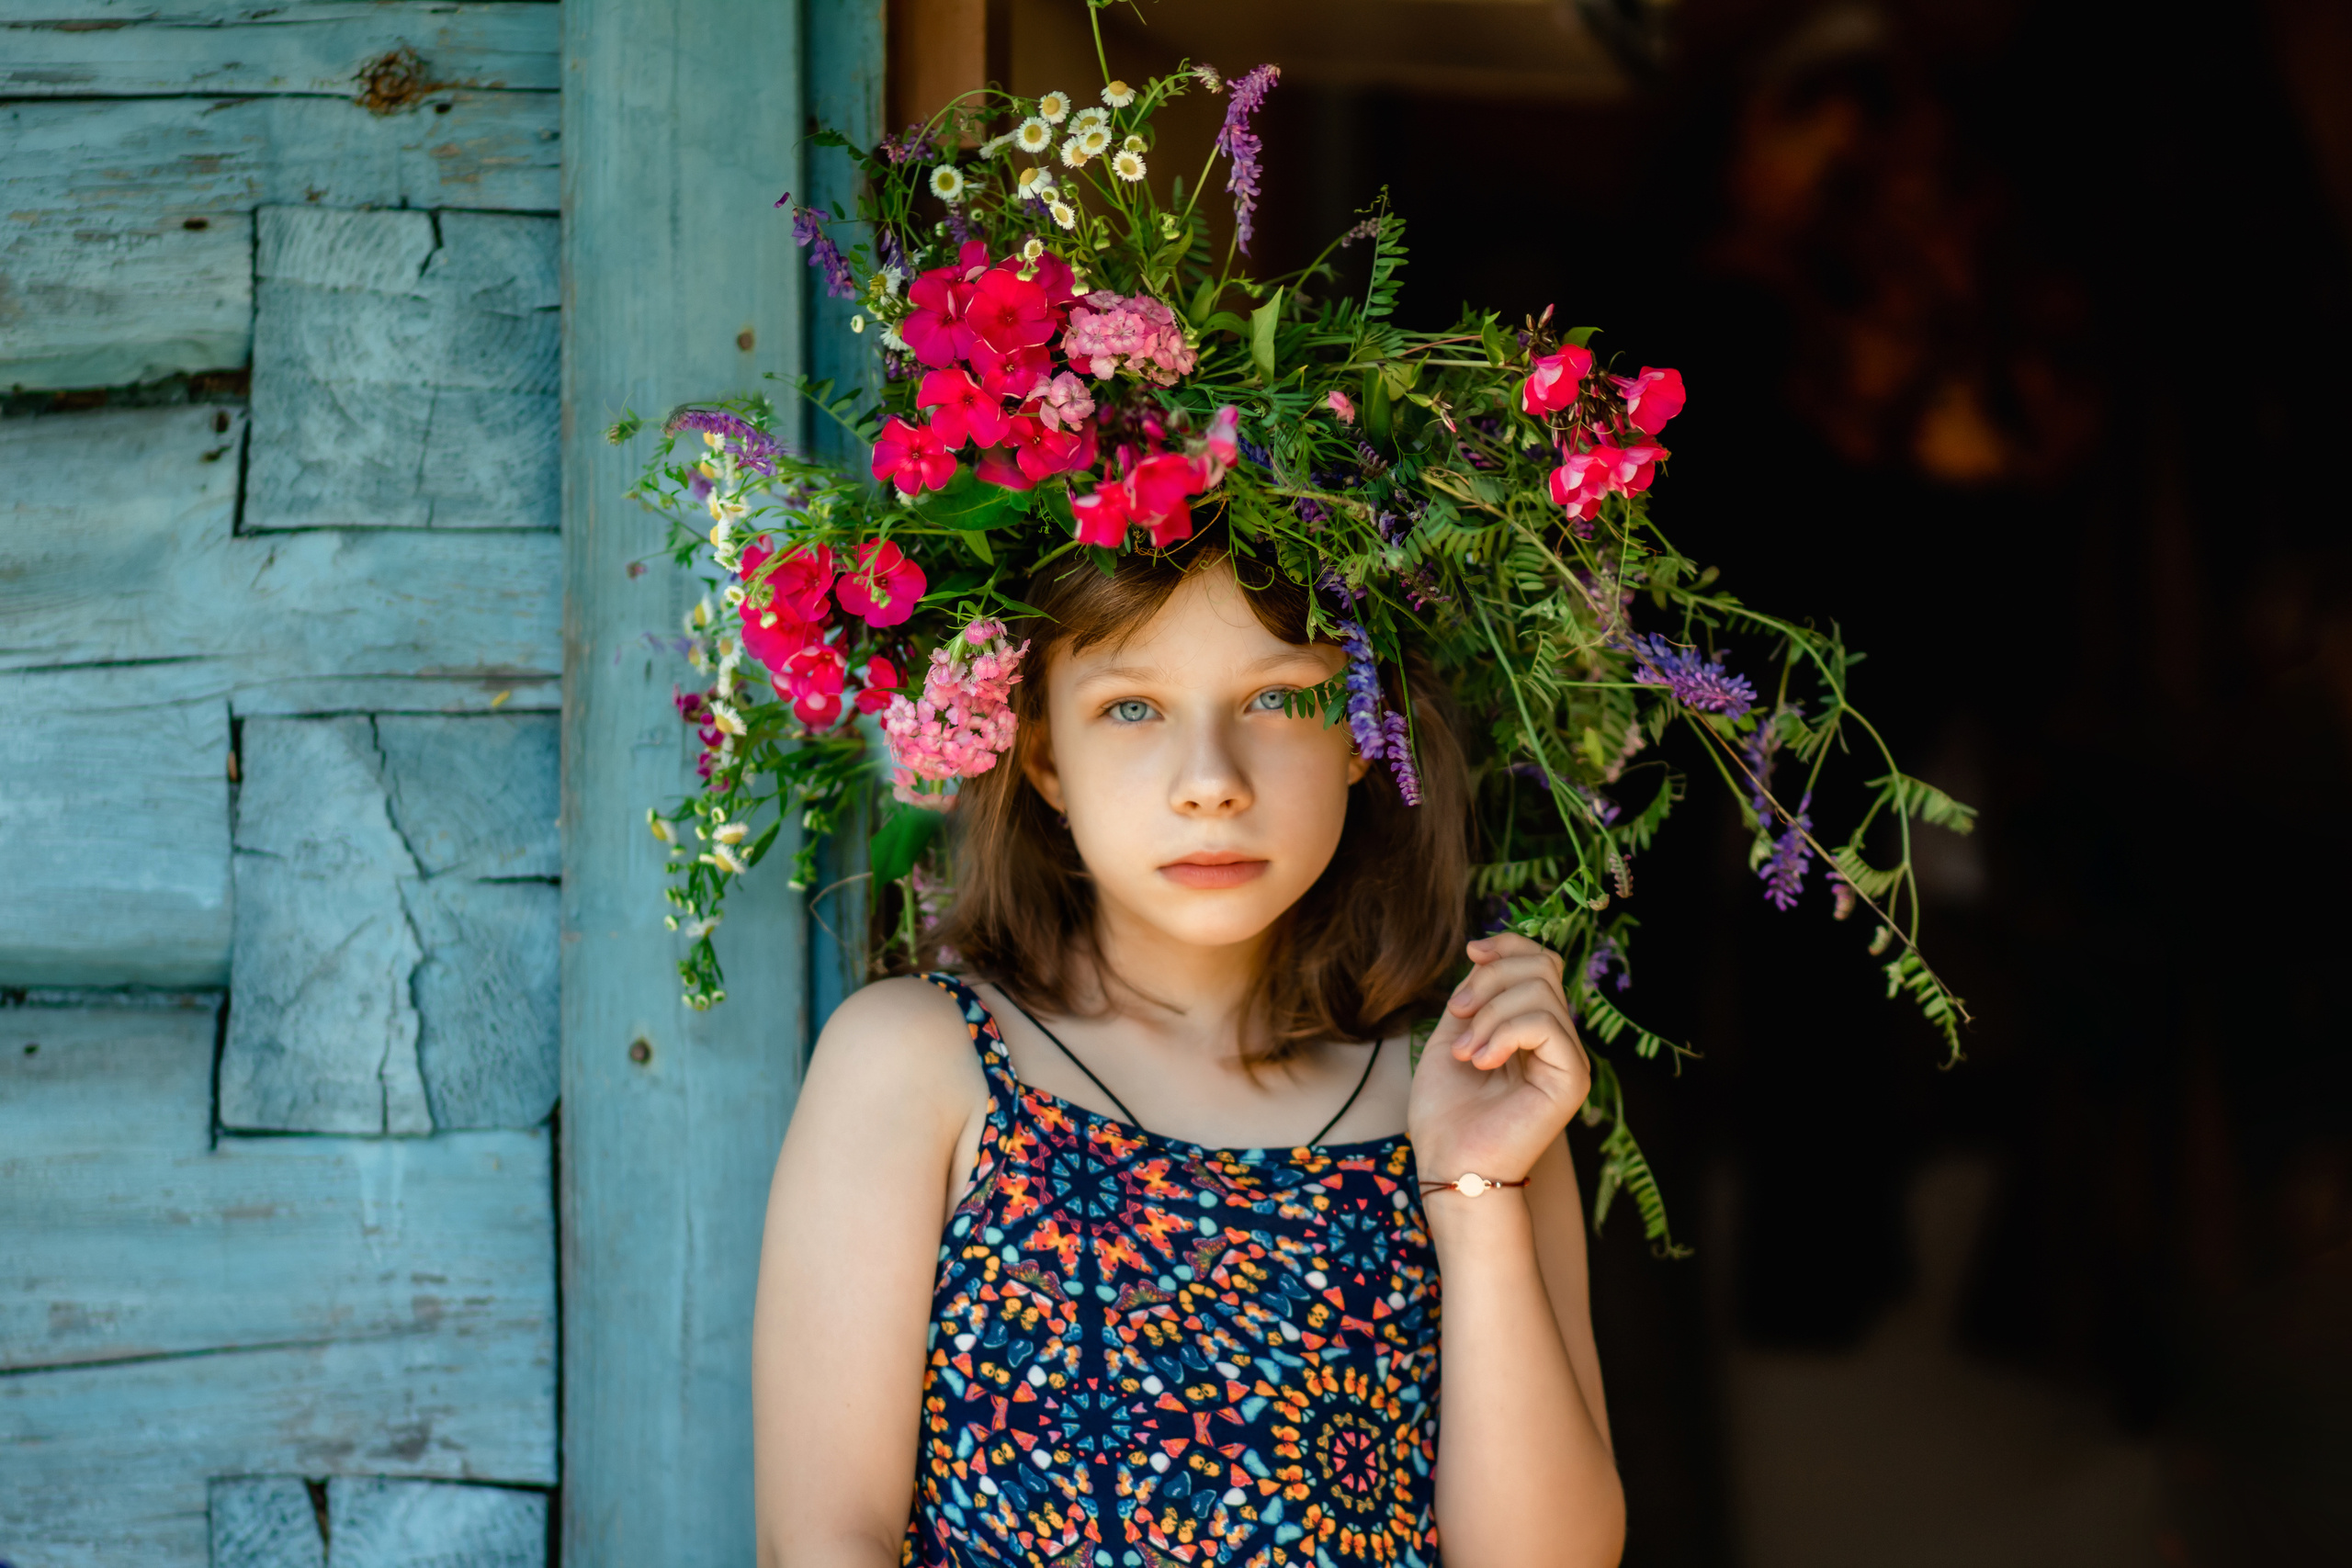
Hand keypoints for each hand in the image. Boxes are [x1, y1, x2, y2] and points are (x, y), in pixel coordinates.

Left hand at [1407, 932, 1591, 1183]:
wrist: (1450, 1164)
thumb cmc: (1446, 1112)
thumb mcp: (1452, 1034)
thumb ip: (1474, 995)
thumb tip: (1483, 953)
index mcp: (1530, 1028)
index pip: (1540, 962)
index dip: (1508, 945)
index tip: (1471, 953)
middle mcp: (1556, 1039)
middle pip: (1541, 967)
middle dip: (1490, 980)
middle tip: (1457, 1015)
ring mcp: (1568, 1058)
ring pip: (1540, 991)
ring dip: (1489, 1014)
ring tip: (1465, 1052)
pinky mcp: (1572, 1078)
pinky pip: (1545, 1023)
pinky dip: (1505, 1033)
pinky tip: (1482, 1061)